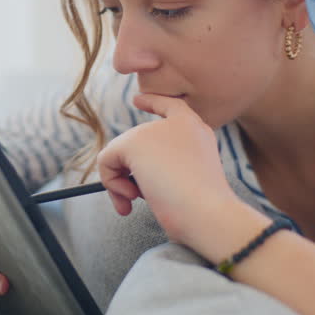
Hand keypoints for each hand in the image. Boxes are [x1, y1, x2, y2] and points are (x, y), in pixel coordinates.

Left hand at [97, 94, 268, 261]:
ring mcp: (155, 130)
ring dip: (119, 181)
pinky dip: (110, 183)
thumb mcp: (189, 182)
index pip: (172, 106)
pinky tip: (131, 198)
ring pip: (118, 152)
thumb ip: (165, 168)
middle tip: (134, 200)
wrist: (209, 214)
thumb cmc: (202, 209)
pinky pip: (106, 160)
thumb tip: (126, 174)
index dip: (153, 101)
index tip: (137, 100)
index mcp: (197, 131)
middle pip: (136, 141)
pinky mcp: (134, 143)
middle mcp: (179, 123)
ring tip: (135, 200)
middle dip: (129, 173)